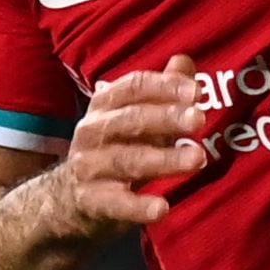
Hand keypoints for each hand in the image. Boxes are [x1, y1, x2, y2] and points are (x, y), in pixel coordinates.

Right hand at [30, 54, 212, 235]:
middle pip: (131, 120)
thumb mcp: (136, 118)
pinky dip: (139, 207)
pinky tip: (163, 208)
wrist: (69, 198)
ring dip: (164, 159)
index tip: (197, 90)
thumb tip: (185, 61)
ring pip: (128, 160)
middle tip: (200, 119)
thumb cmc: (115, 149)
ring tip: (198, 158)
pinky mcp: (91, 201)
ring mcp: (89, 166)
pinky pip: (117, 203)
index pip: (133, 87)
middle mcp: (92, 131)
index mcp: (104, 105)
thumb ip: (162, 92)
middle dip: (166, 118)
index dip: (164, 86)